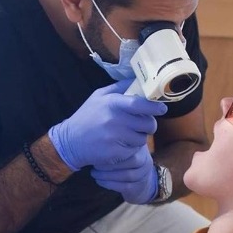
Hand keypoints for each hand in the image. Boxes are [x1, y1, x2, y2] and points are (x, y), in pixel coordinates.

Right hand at [48, 80, 166, 170]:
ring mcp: (115, 138)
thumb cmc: (87, 117)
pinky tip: (120, 145)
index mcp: (112, 103)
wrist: (70, 141)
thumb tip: (138, 79)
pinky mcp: (115, 153)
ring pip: (142, 139)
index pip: (140, 104)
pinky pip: (134, 151)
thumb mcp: (99, 96)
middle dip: (148, 125)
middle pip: (148, 123)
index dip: (155, 107)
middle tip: (141, 124)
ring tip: (126, 135)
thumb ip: (119, 88)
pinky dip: (130, 149)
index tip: (162, 108)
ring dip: (138, 137)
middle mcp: (115, 120)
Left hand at [91, 146, 157, 203]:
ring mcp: (144, 175)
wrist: (138, 181)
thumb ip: (112, 142)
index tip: (97, 152)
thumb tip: (94, 137)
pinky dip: (110, 183)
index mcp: (140, 148)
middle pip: (131, 161)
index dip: (113, 150)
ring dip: (108, 174)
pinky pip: (125, 186)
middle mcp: (145, 160)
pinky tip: (99, 180)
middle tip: (94, 163)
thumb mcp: (120, 148)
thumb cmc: (121, 161)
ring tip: (94, 173)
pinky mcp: (138, 187)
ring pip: (128, 175)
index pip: (130, 147)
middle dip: (110, 163)